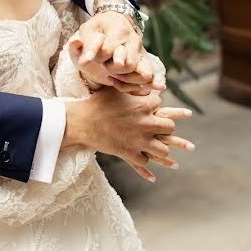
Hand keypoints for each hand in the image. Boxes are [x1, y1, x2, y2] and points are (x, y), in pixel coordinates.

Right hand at [65, 88, 193, 181]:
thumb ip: (135, 89)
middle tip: (154, 128)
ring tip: (153, 146)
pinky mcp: (130, 154)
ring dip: (158, 148)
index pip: (160, 104)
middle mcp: (146, 123)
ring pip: (163, 150)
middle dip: (163, 127)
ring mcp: (139, 141)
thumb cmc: (97, 103)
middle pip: (169, 127)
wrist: (82, 122)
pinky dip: (142, 159)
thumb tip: (149, 90)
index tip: (148, 108)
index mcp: (143, 105)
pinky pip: (145, 161)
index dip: (153, 106)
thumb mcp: (116, 91)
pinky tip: (139, 156)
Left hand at [70, 14, 162, 93]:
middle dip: (110, 68)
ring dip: (123, 78)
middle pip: (125, 64)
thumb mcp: (86, 31)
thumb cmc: (97, 30)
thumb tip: (79, 49)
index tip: (84, 62)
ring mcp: (141, 51)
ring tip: (111, 74)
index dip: (94, 57)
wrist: (113, 25)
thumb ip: (81, 42)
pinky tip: (131, 87)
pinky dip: (144, 84)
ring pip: (138, 72)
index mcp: (118, 29)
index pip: (107, 50)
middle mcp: (133, 40)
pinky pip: (148, 75)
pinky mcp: (144, 60)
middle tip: (103, 64)